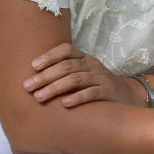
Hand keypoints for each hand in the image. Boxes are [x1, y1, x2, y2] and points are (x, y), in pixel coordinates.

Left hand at [22, 42, 145, 108]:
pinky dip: (78, 97)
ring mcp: (101, 77)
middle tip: (27, 87)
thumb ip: (63, 74)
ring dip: (55, 87)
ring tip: (39, 97)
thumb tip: (32, 80)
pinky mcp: (108, 92)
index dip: (49, 56)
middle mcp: (91, 64)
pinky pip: (92, 93)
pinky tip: (65, 104)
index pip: (66, 50)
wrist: (127, 96)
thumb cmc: (95, 85)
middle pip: (66, 66)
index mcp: (83, 57)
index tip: (33, 66)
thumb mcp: (81, 74)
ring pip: (76, 79)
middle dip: (45, 76)